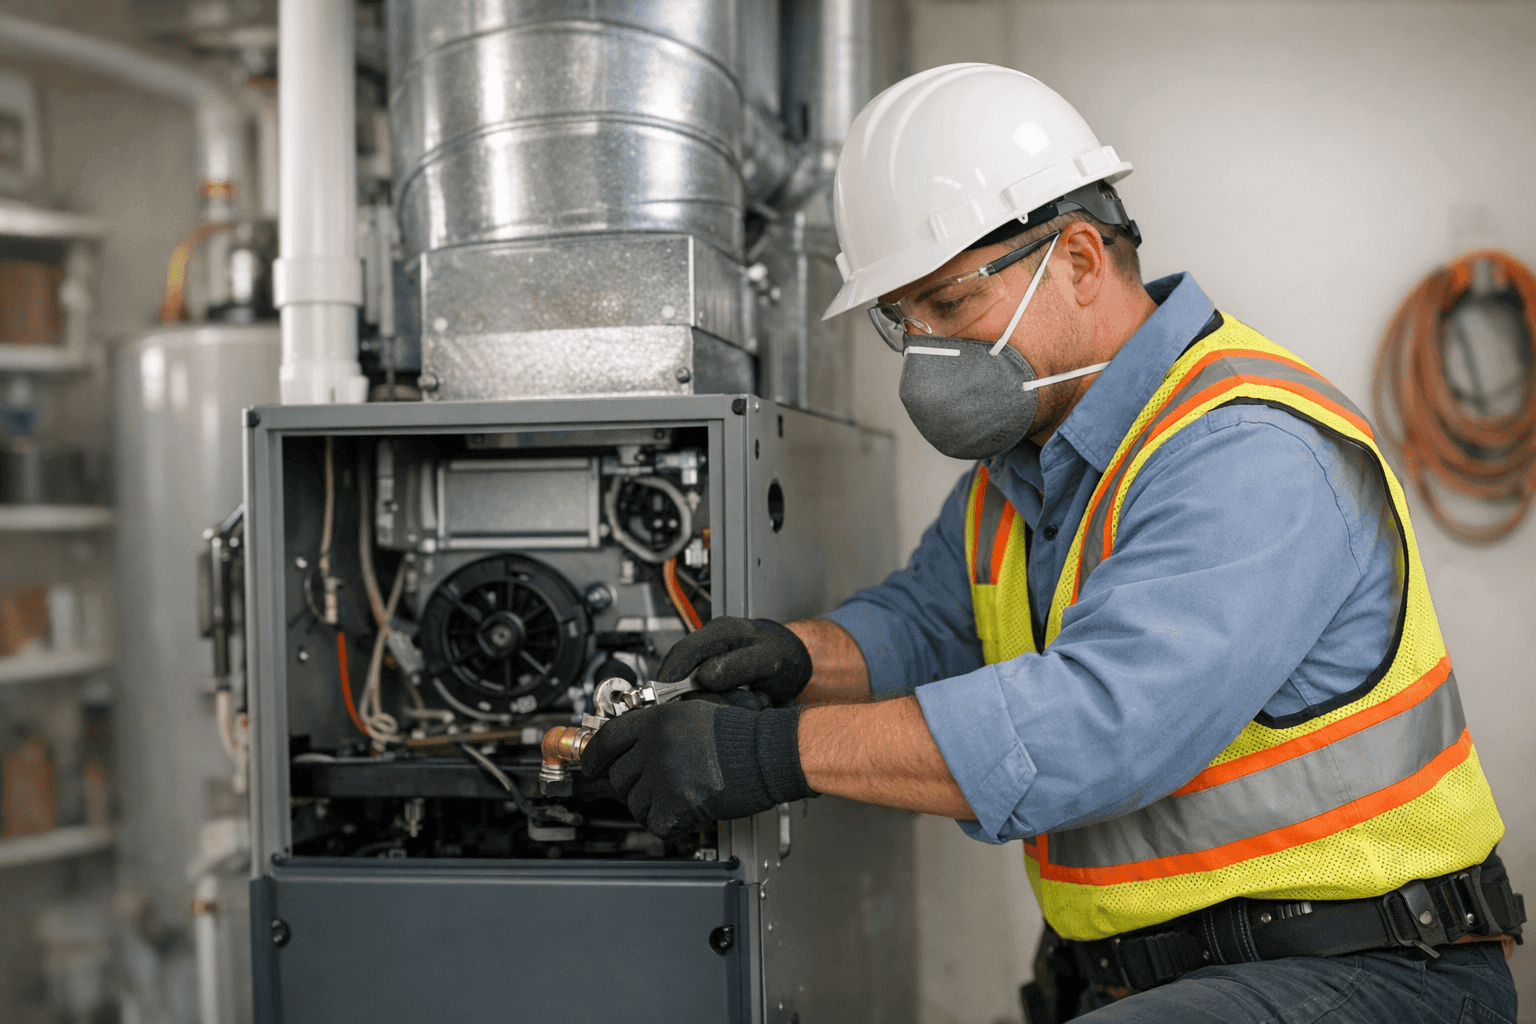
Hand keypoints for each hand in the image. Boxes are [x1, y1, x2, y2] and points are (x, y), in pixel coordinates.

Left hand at [579, 699, 813, 840]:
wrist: (768, 752)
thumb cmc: (741, 733)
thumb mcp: (693, 712)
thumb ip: (659, 725)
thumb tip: (633, 743)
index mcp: (657, 721)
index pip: (606, 741)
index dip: (595, 757)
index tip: (592, 766)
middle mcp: (655, 746)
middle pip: (619, 777)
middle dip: (633, 785)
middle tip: (654, 786)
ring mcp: (665, 776)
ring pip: (635, 804)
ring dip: (652, 805)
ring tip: (677, 797)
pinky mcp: (678, 803)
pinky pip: (656, 823)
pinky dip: (670, 823)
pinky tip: (686, 812)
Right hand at [656, 616, 812, 706]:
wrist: (796, 662)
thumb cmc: (784, 655)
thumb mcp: (767, 659)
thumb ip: (738, 665)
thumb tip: (705, 676)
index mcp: (720, 632)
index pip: (682, 653)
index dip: (670, 677)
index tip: (666, 701)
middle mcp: (711, 647)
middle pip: (687, 678)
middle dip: (710, 699)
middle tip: (743, 704)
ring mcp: (711, 664)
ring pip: (700, 693)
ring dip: (724, 705)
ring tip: (754, 702)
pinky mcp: (716, 681)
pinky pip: (710, 699)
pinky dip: (728, 707)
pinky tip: (750, 702)